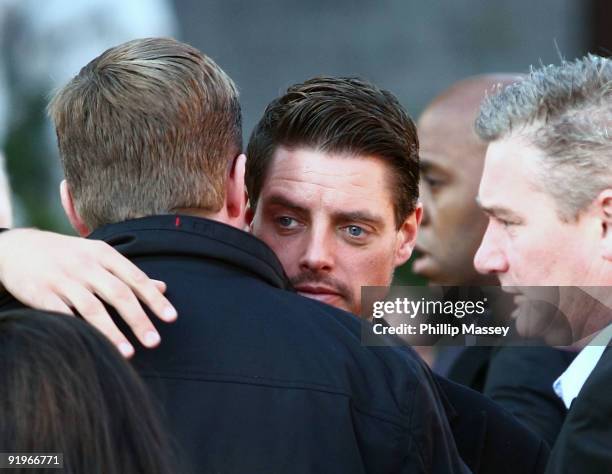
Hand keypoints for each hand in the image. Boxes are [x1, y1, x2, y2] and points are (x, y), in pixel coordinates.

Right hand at [0, 228, 176, 356]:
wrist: (16, 247)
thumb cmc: (66, 255)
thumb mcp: (98, 255)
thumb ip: (129, 273)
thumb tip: (163, 287)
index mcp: (103, 254)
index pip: (135, 278)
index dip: (154, 299)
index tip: (171, 318)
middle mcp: (86, 265)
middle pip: (118, 294)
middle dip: (139, 319)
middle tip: (155, 342)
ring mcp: (63, 279)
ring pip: (92, 308)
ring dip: (112, 332)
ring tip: (129, 353)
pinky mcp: (41, 293)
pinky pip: (62, 316)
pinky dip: (78, 331)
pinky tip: (91, 348)